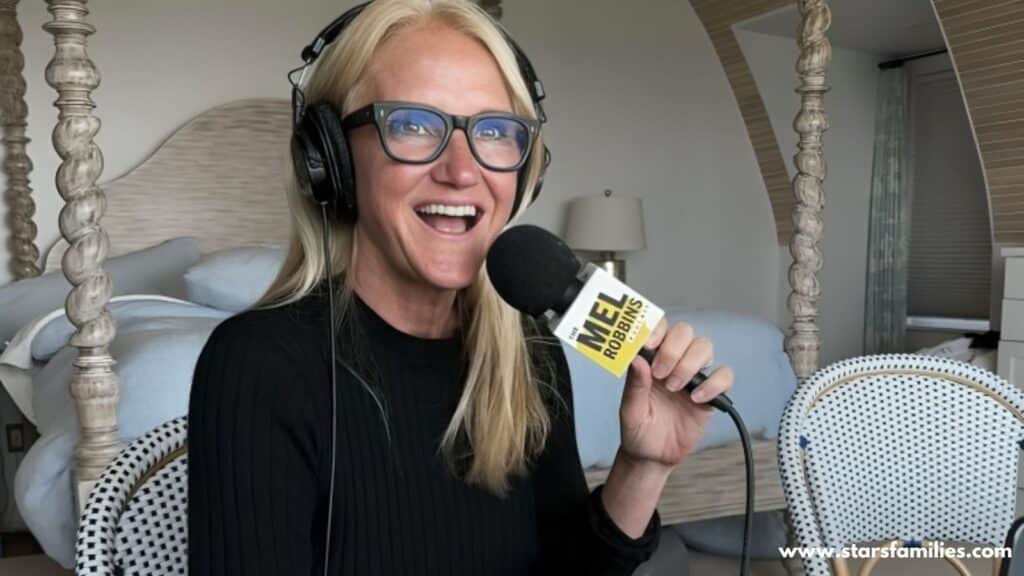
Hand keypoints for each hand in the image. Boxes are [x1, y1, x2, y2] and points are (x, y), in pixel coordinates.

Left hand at [618, 319, 734, 469]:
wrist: (653, 457)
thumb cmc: (638, 430)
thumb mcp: (630, 410)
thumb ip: (634, 385)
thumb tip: (636, 359)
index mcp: (650, 360)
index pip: (659, 329)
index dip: (656, 330)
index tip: (648, 345)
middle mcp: (673, 362)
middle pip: (684, 332)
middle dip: (673, 349)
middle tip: (660, 374)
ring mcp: (693, 376)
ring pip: (704, 347)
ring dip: (689, 364)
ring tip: (674, 388)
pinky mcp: (710, 393)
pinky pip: (724, 375)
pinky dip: (714, 383)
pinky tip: (697, 398)